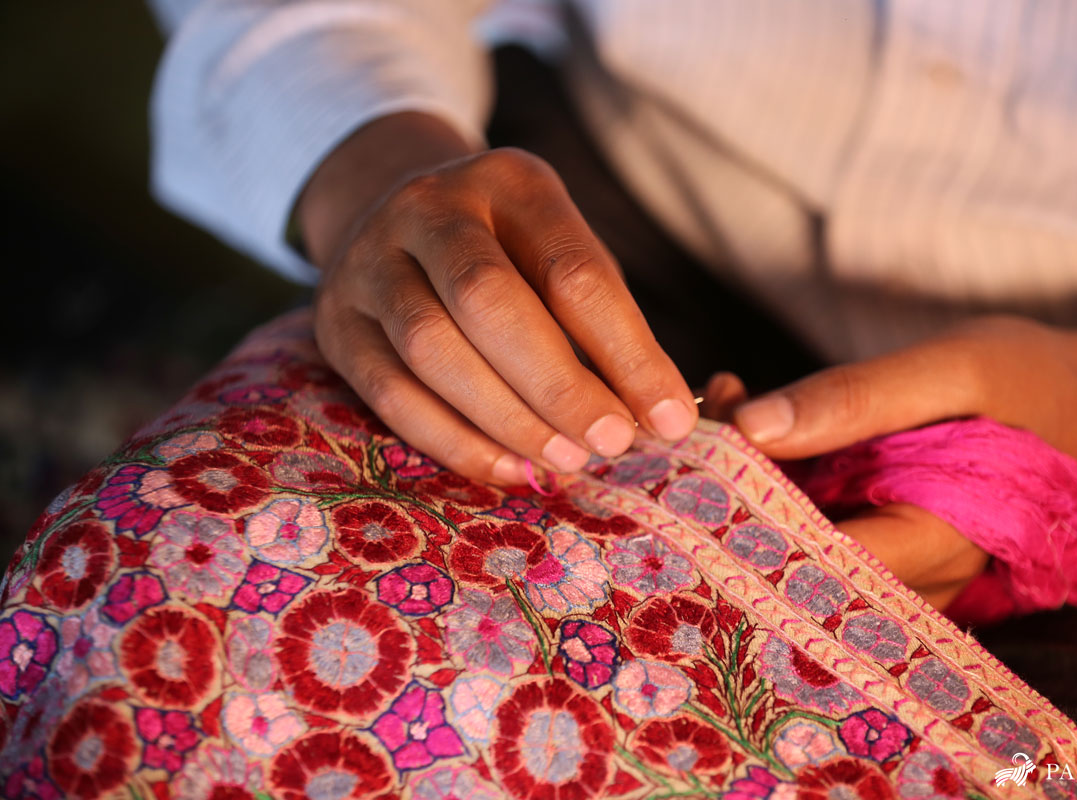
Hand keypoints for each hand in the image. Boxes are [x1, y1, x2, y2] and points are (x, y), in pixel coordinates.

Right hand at [298, 112, 696, 484]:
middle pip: (488, 299)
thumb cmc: (509, 253)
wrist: (396, 222)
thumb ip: (602, 327)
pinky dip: (453, 440)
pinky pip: (390, 392)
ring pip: (431, 347)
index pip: (573, 269)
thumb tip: (652, 418)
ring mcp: (368, 262)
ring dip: (506, 417)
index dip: (627, 351)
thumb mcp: (560, 256)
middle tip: (611, 442)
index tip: (670, 417)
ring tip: (566, 460)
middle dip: (558, 384)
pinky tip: (508, 469)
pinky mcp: (335, 324)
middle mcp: (429, 209)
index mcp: (509, 182)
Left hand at [703, 316, 1076, 606]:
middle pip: (787, 556)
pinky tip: (749, 411)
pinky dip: (774, 466)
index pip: (809, 565)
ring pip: (790, 535)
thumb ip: (856, 399)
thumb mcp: (952, 371)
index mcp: (931, 544)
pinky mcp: (877, 529)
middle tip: (699, 419)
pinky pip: (810, 512)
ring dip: (745, 473)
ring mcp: (890, 557)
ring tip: (722, 403)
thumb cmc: (1029, 382)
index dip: (738, 522)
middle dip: (729, 490)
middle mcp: (906, 572)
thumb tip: (754, 425)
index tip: (691, 466)